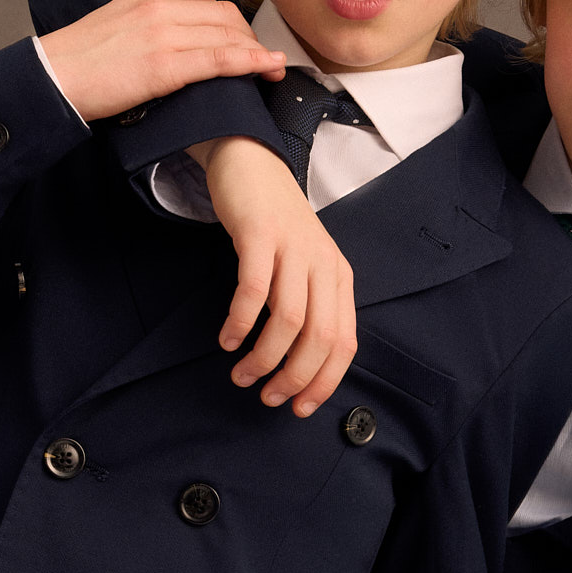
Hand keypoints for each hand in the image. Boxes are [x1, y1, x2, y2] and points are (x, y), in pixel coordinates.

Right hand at [36, 0, 285, 121]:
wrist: (50, 80)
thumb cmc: (77, 63)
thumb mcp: (113, 25)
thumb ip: (145, 24)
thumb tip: (167, 39)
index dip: (229, 18)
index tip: (240, 37)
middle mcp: (158, 6)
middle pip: (223, 13)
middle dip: (249, 36)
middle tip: (262, 59)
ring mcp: (162, 34)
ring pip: (228, 34)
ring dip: (257, 51)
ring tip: (272, 68)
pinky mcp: (164, 65)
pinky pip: (220, 58)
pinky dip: (252, 62)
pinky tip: (269, 67)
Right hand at [195, 137, 357, 416]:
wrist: (252, 164)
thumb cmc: (275, 226)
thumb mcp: (305, 267)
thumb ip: (310, 307)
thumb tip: (300, 367)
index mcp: (339, 278)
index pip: (344, 343)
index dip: (323, 382)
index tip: (299, 408)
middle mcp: (323, 264)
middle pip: (319, 337)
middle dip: (293, 377)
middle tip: (266, 396)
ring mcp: (293, 248)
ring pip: (288, 320)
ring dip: (263, 357)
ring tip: (242, 374)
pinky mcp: (260, 235)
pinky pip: (253, 290)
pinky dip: (240, 322)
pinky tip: (227, 339)